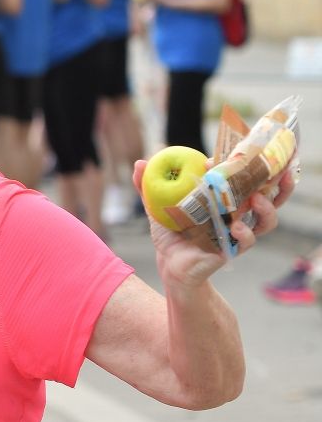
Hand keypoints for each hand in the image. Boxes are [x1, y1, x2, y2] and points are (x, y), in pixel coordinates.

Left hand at [134, 159, 284, 284]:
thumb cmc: (170, 233)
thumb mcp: (157, 207)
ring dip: (268, 208)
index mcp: (224, 198)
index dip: (243, 165)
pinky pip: (248, 241)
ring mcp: (238, 231)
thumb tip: (139, 162)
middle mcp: (237, 212)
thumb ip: (148, 186)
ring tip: (256, 200)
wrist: (169, 263)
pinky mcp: (233, 249)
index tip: (227, 157)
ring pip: (266, 219)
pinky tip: (234, 227)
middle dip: (280, 182)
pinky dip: (245, 233)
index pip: (243, 177)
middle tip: (281, 170)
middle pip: (268, 194)